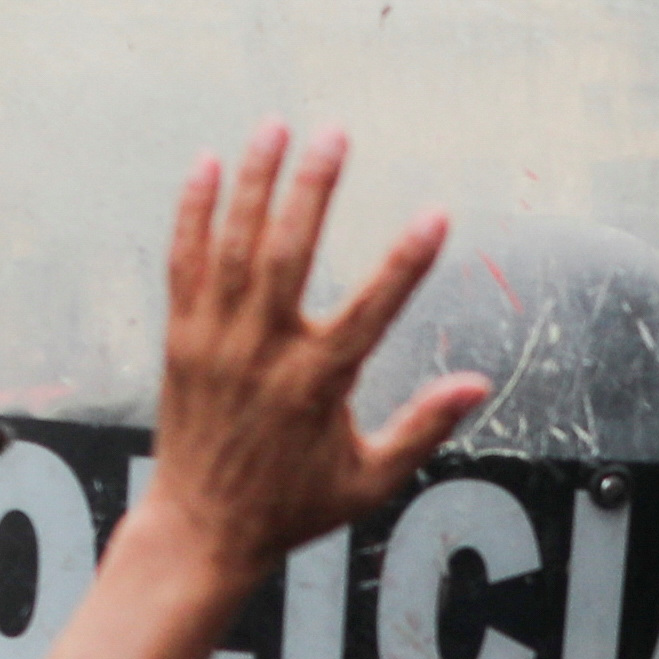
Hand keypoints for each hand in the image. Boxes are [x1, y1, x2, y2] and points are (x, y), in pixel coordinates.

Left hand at [140, 127, 486, 588]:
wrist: (201, 531)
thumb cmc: (289, 508)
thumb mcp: (369, 482)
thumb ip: (423, 428)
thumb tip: (476, 385)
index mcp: (319, 384)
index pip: (373, 309)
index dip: (408, 262)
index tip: (437, 215)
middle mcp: (265, 353)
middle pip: (289, 254)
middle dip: (312, 189)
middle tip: (335, 135)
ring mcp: (218, 341)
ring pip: (233, 247)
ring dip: (253, 182)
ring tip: (274, 128)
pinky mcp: (182, 339)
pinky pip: (184, 264)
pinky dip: (192, 213)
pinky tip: (205, 166)